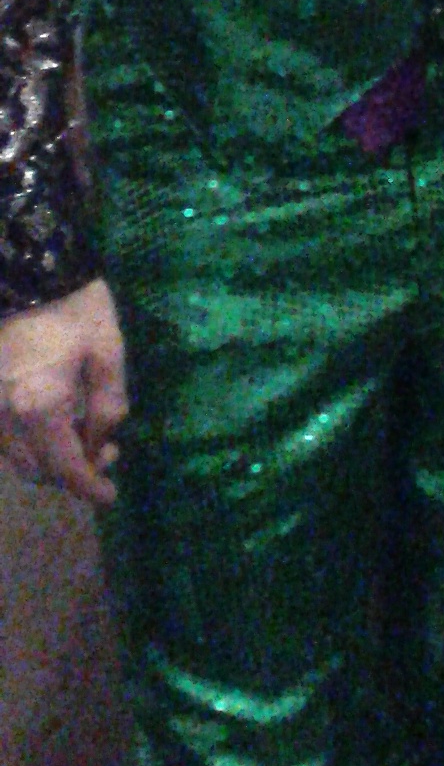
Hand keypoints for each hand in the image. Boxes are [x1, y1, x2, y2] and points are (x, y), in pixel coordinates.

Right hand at [0, 278, 127, 506]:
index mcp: (39, 406)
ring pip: (15, 458)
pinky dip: (28, 443)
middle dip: (72, 473)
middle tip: (106, 452)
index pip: (65, 468)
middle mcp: (4, 417)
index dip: (89, 488)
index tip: (110, 496)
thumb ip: (108, 402)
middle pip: (36, 471)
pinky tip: (54, 421)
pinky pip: (3, 438)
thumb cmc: (73, 305)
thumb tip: (103, 440)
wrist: (23, 269)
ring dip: (49, 460)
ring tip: (84, 434)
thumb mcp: (107, 350)